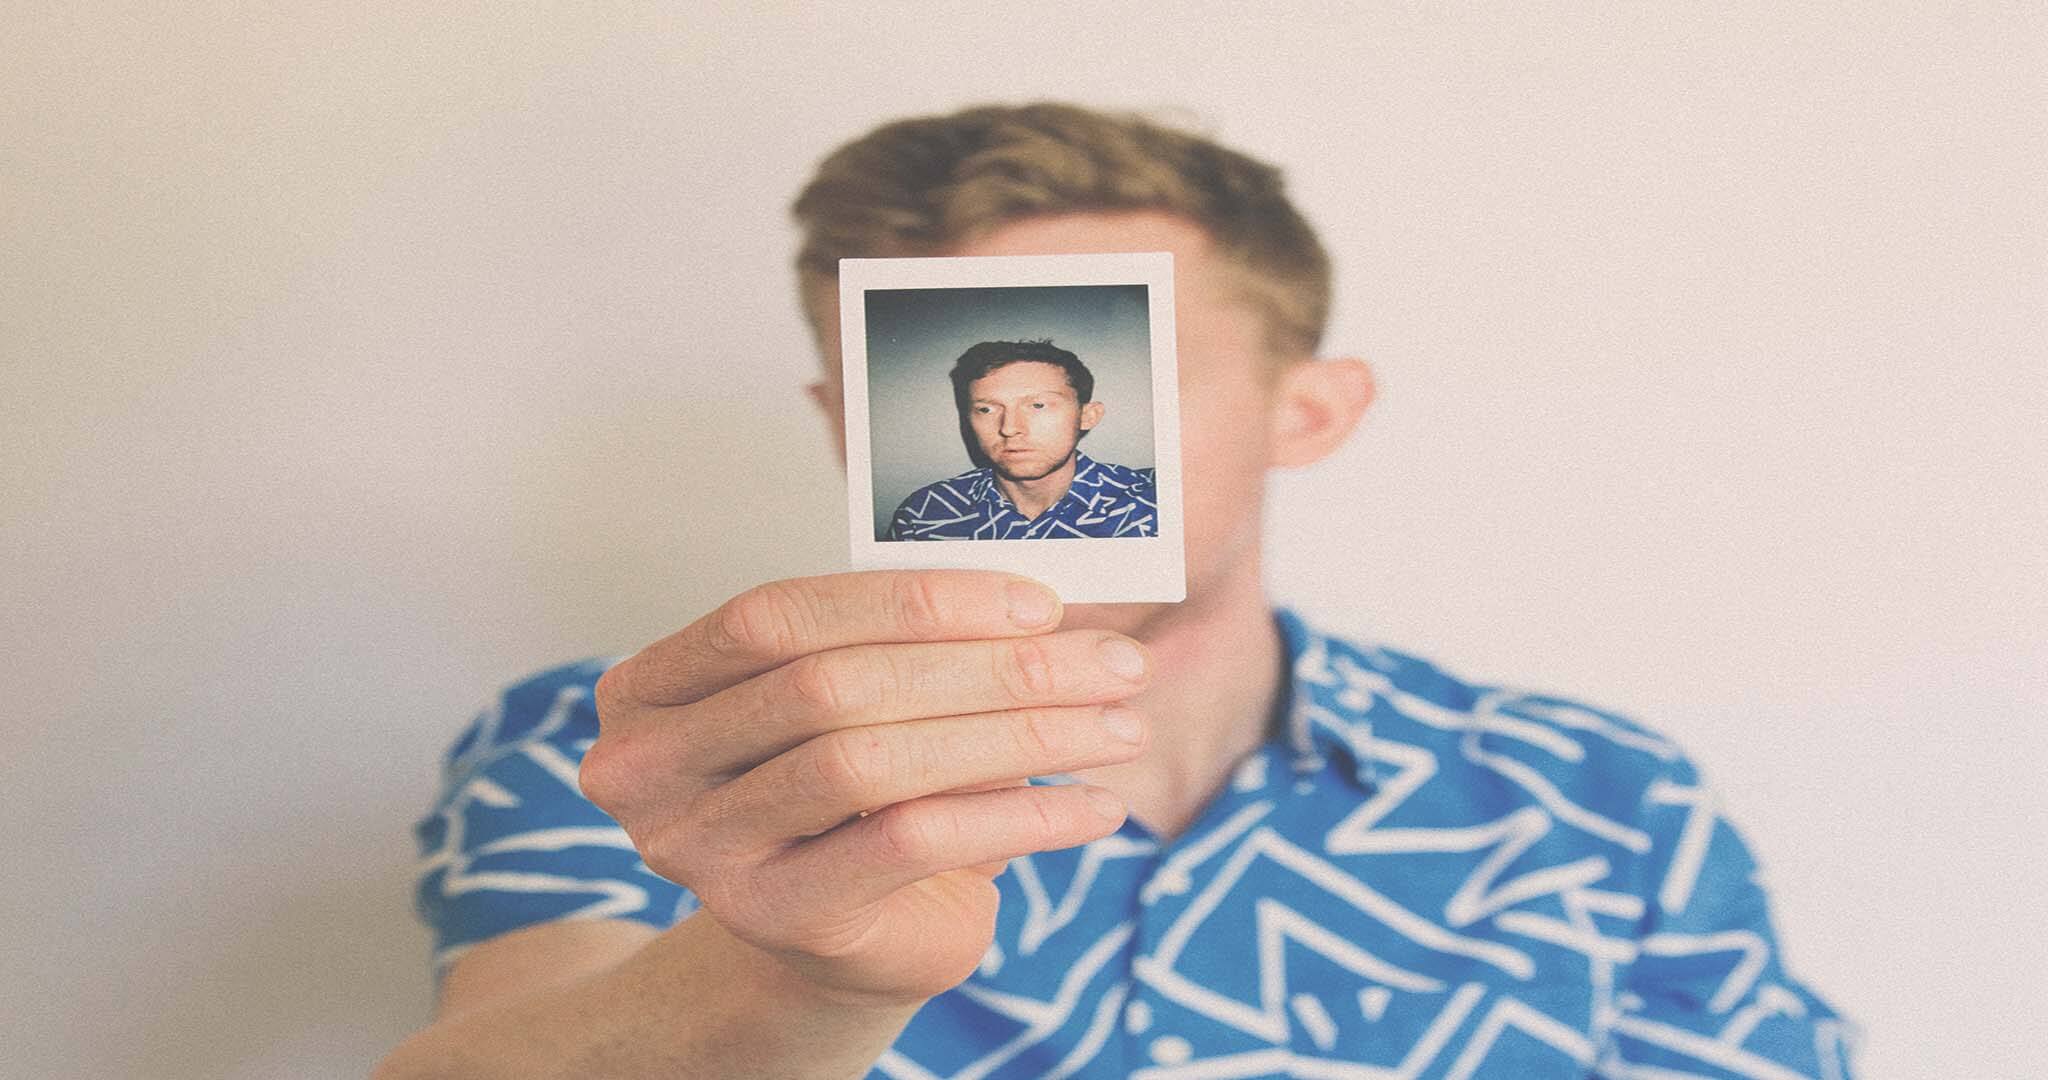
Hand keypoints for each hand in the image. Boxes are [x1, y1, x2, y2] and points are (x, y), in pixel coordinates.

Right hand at [580, 570, 1149, 1007]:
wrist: (840, 942)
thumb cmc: (856, 798)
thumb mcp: (867, 702)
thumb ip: (911, 646)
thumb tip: (1040, 603)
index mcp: (655, 686)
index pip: (780, 616)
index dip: (913, 600)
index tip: (1039, 600)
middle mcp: (651, 766)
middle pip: (832, 686)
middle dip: (991, 667)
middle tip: (1112, 663)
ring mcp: (704, 848)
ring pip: (870, 762)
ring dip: (1017, 736)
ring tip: (1117, 727)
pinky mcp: (776, 915)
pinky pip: (909, 844)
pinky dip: (1019, 818)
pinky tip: (1093, 807)